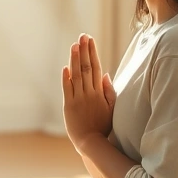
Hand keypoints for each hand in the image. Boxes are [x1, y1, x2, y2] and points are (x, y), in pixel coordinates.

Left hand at [62, 34, 117, 152]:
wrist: (91, 142)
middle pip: (86, 68)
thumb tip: (105, 73)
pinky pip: (67, 90)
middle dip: (84, 50)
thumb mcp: (111, 108)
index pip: (95, 67)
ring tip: (75, 45)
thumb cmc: (102, 126)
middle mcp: (89, 93)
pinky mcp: (69, 106)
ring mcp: (78, 99)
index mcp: (99, 92)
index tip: (90, 40)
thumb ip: (108, 90)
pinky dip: (66, 78)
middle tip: (82, 36)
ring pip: (77, 75)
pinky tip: (65, 67)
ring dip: (75, 59)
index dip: (92, 52)